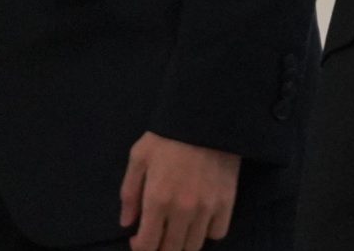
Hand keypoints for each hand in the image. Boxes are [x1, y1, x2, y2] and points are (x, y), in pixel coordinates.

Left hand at [119, 133, 238, 250]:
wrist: (205, 116)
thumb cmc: (167, 136)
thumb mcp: (139, 157)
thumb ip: (129, 193)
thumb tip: (126, 224)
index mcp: (157, 201)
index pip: (148, 246)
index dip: (140, 248)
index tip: (139, 240)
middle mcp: (182, 211)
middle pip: (171, 250)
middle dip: (160, 249)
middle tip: (158, 237)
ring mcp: (207, 209)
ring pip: (193, 246)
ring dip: (182, 244)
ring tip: (177, 233)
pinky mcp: (227, 203)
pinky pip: (218, 233)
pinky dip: (207, 233)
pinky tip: (200, 223)